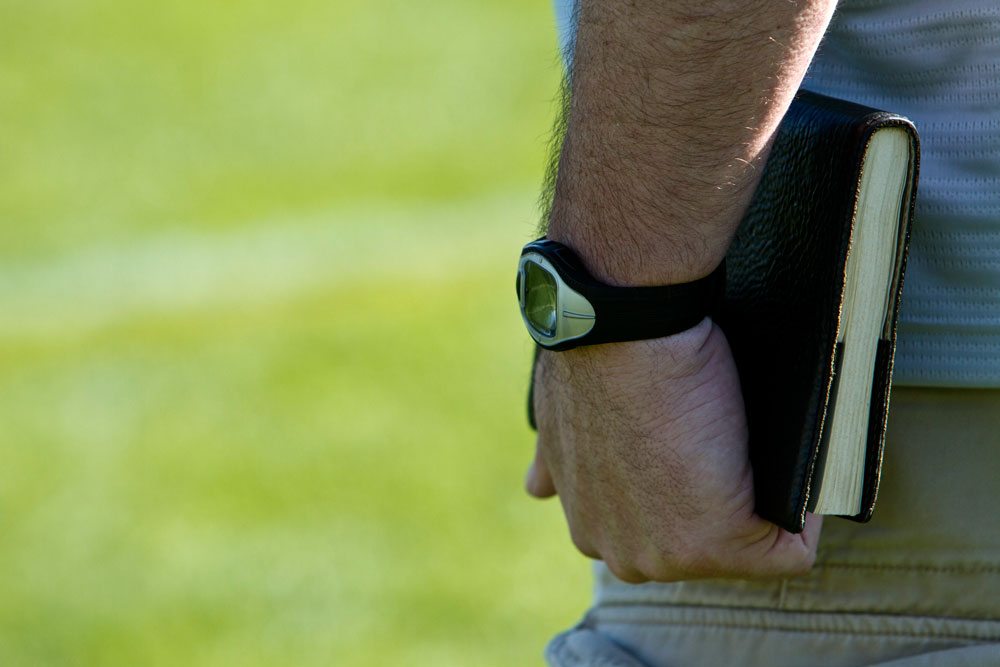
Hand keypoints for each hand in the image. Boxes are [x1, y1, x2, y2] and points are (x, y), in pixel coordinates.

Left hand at [525, 317, 820, 582]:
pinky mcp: (719, 540)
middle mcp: (624, 557)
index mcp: (592, 530)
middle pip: (704, 548)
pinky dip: (805, 514)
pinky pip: (789, 549)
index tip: (708, 458)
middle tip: (733, 444)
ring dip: (763, 503)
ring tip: (756, 444)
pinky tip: (795, 466)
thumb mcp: (557, 428)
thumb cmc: (601, 364)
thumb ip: (555, 469)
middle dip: (728, 505)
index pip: (660, 536)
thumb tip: (539, 489)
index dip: (694, 497)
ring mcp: (670, 556)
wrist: (625, 333)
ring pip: (746, 549)